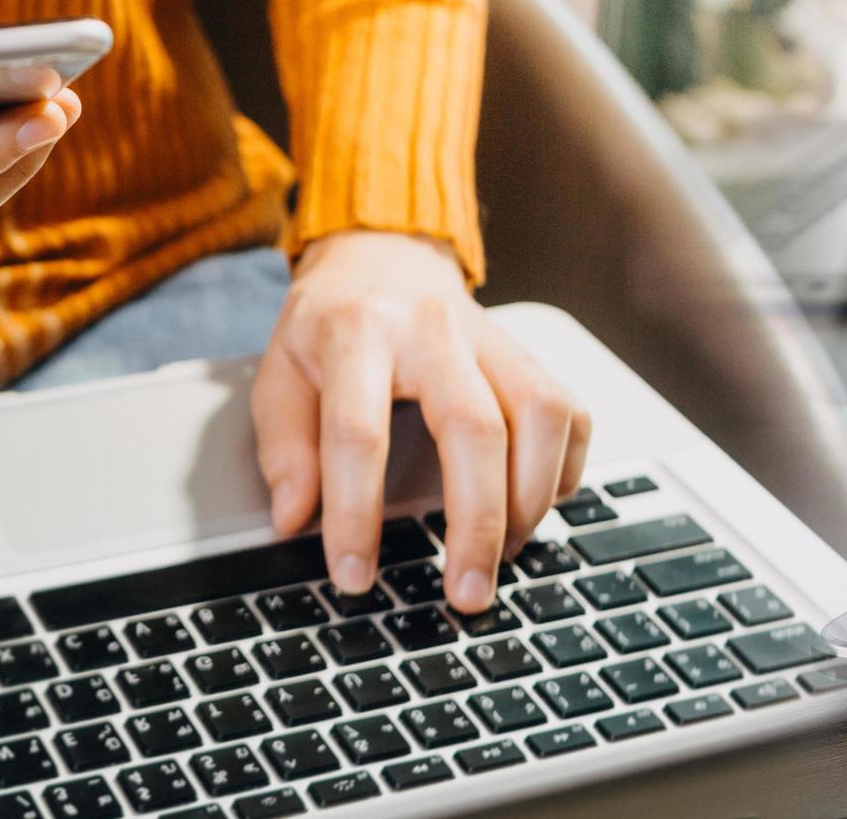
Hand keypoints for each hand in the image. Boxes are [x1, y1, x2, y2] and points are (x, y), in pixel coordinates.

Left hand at [255, 230, 590, 612]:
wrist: (382, 254)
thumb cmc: (329, 324)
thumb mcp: (277, 373)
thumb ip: (283, 447)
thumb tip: (295, 519)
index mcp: (358, 334)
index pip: (359, 432)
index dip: (356, 514)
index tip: (354, 576)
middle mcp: (433, 330)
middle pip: (473, 429)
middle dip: (475, 523)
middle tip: (466, 592)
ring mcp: (492, 339)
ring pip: (541, 416)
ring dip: (530, 500)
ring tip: (502, 552)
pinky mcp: (529, 355)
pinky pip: (570, 413)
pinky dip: (561, 471)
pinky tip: (531, 506)